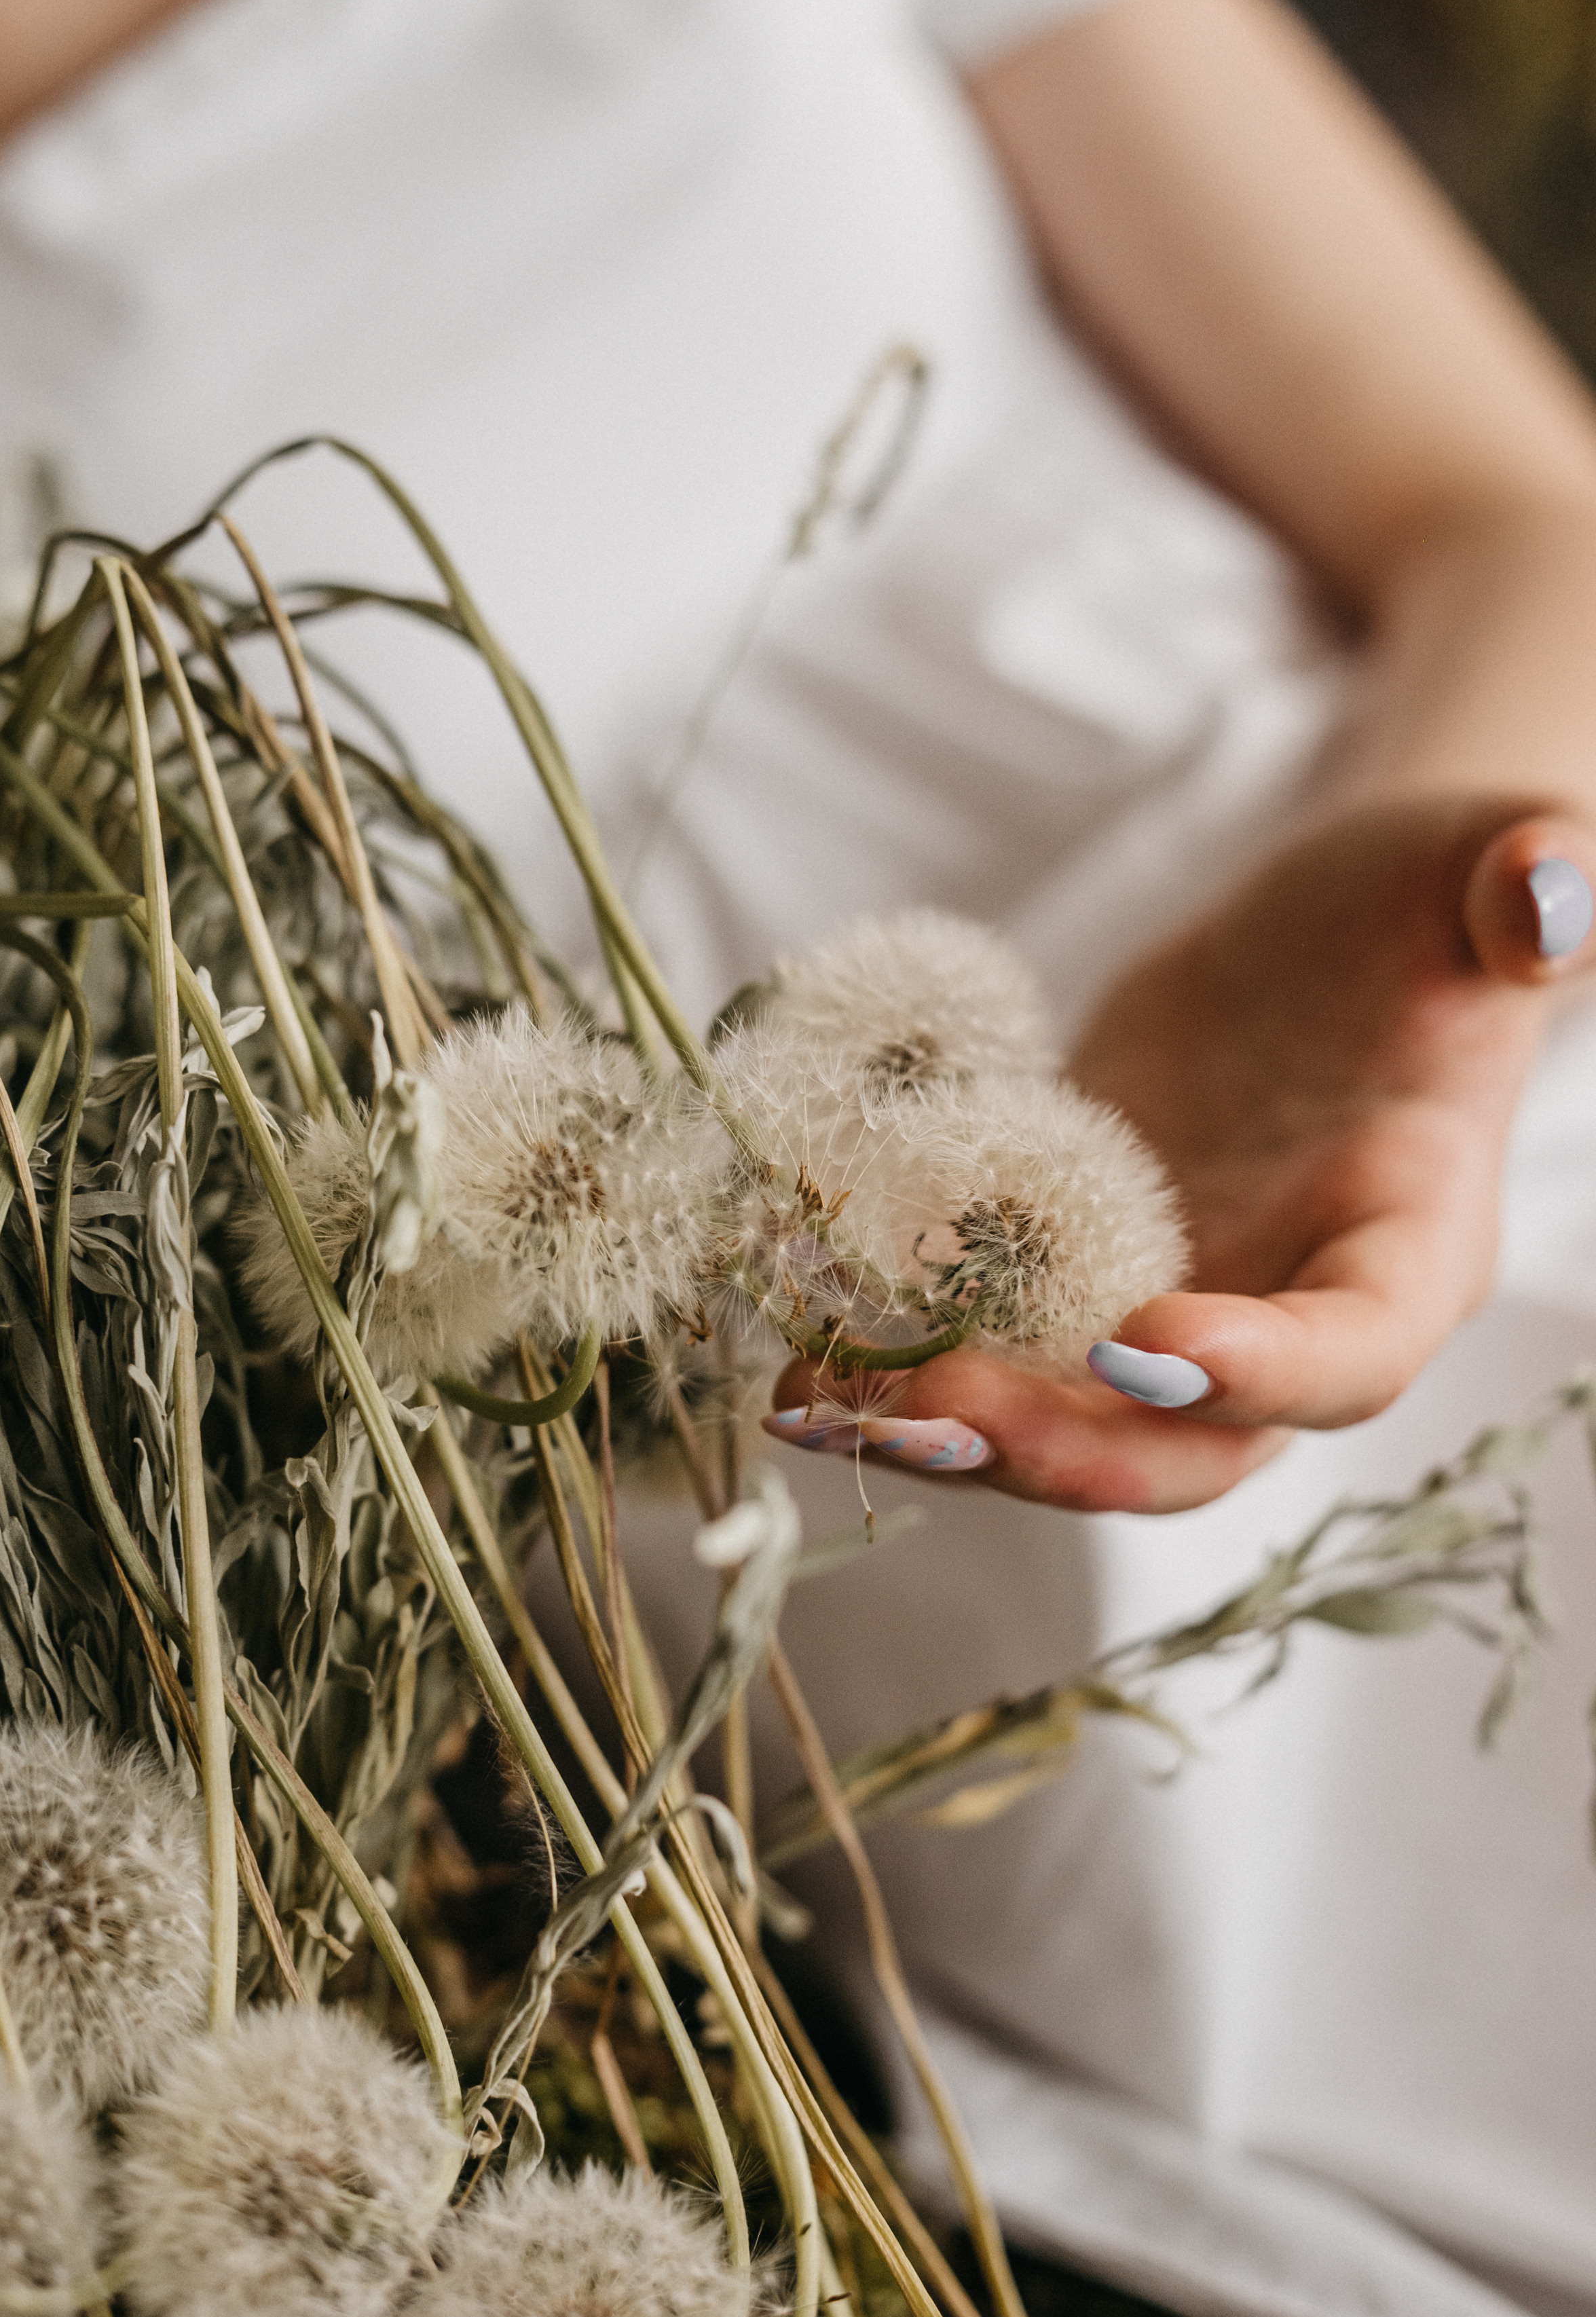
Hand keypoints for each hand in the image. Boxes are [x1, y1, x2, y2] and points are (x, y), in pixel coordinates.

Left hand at [765, 801, 1595, 1511]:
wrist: (1321, 949)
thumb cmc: (1417, 909)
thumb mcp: (1476, 867)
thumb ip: (1525, 887)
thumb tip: (1551, 890)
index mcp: (1409, 1247)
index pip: (1354, 1350)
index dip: (1261, 1367)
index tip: (1148, 1335)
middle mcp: (1285, 1319)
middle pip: (1187, 1449)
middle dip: (1061, 1447)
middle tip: (929, 1410)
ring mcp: (1171, 1317)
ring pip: (1069, 1434)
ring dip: (948, 1436)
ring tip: (819, 1406)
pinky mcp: (1072, 1288)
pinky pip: (993, 1363)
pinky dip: (897, 1373)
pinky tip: (797, 1364)